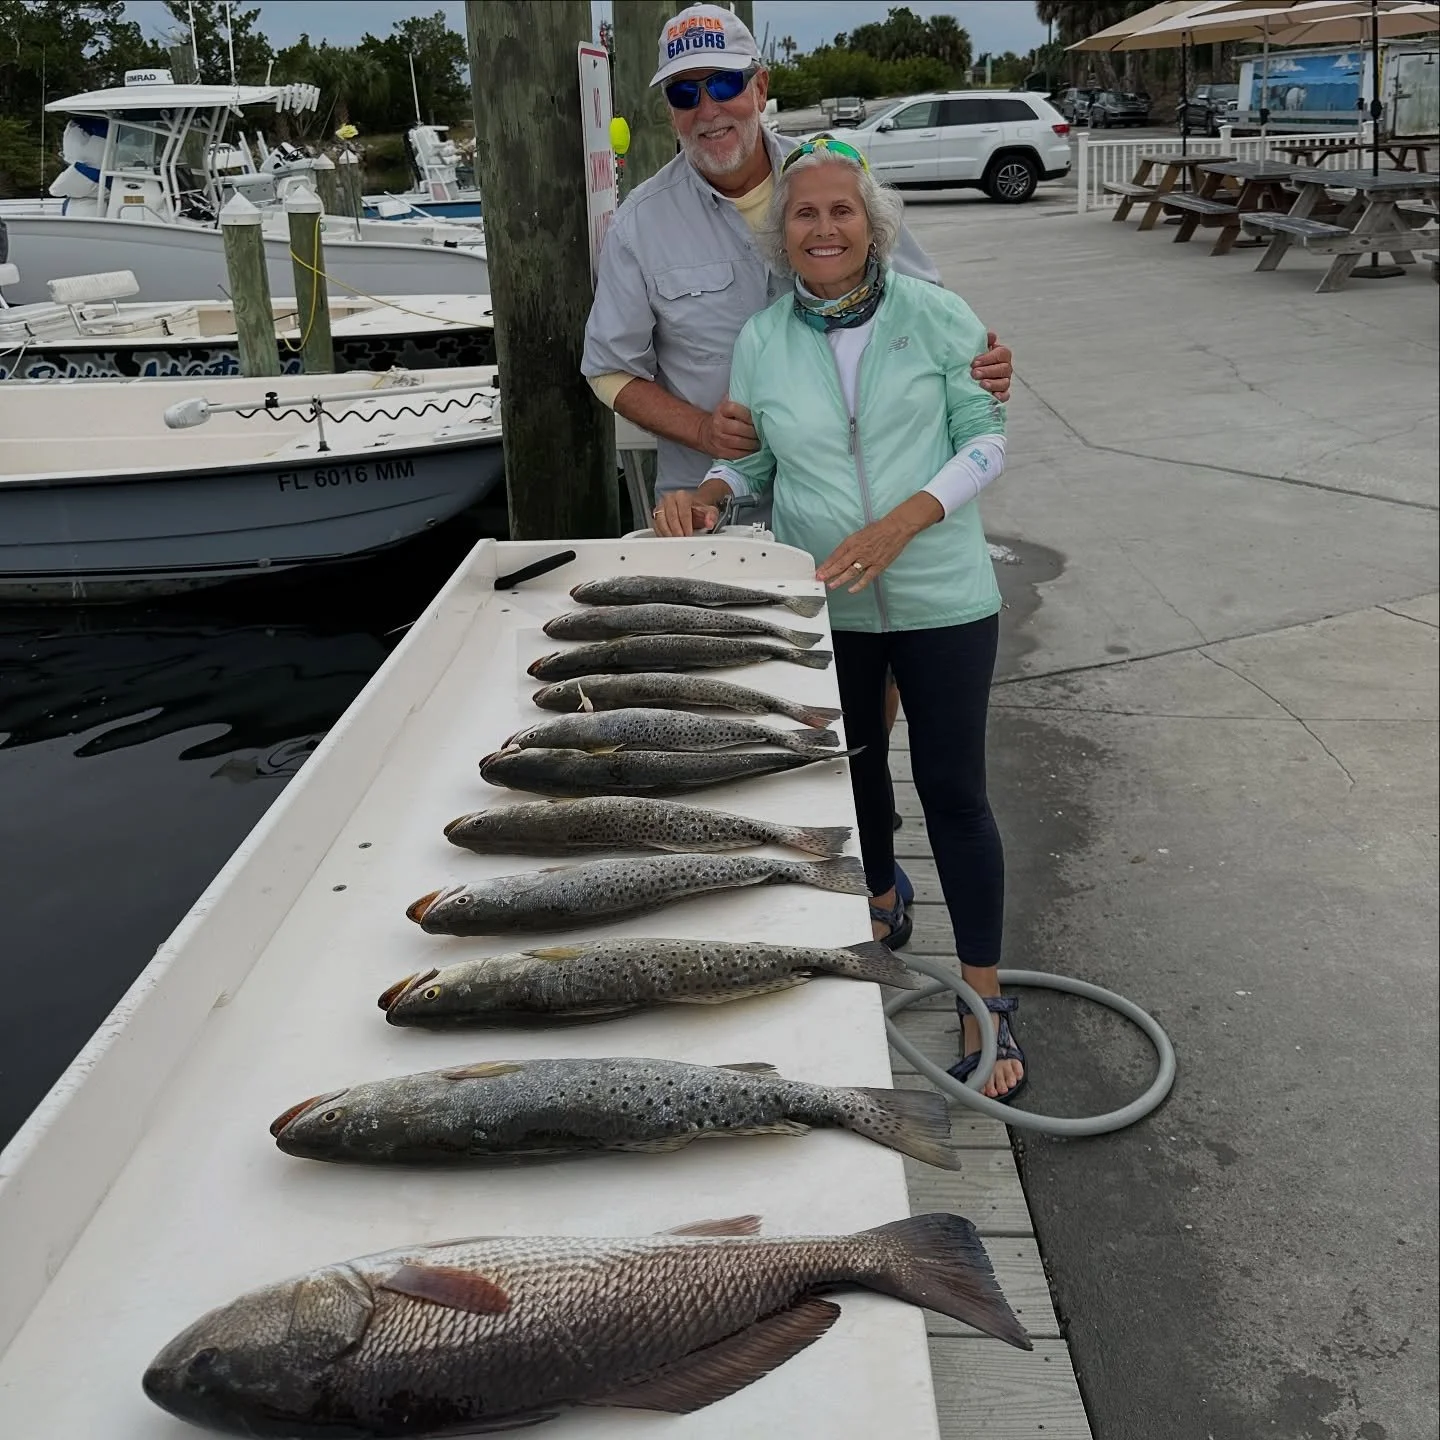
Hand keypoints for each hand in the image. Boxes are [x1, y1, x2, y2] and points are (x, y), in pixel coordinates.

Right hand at [651, 489, 719, 537]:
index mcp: (682, 496)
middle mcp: (669, 498)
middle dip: (676, 530)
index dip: (686, 525)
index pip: (683, 512)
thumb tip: (709, 522)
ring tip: (675, 541)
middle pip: (671, 516)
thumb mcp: (709, 511)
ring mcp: (661, 505)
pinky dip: (661, 533)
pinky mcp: (655, 514)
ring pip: (661, 521)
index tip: (689, 534)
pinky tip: (668, 538)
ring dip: (667, 533)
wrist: (691, 507)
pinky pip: (656, 525)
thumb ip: (711, 516)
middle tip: (682, 540)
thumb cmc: (697, 510)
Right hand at [696, 398, 757, 459]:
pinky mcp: (721, 452)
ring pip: (740, 442)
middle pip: (739, 428)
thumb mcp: (726, 406)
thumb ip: (738, 400)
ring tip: (760, 442)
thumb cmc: (723, 418)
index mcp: (721, 410)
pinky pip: (738, 454)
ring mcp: (719, 440)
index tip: (758, 419)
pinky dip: (749, 452)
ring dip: (753, 443)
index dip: (749, 415)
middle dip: (754, 432)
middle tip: (763, 433)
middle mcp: (718, 424)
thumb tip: (755, 394)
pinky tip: (754, 450)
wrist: (706, 434)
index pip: (734, 409)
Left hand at [815, 496, 942, 593]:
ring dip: (839, 580)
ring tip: (831, 586)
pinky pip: (866, 578)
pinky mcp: (878, 565)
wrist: (896, 528)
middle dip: (828, 573)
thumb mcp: (859, 534)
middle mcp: (857, 551)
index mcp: (852, 542)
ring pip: (850, 572)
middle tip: (820, 579)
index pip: (835, 555)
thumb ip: (850, 545)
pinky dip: (858, 585)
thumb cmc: (878, 529)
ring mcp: (867, 559)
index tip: (819, 571)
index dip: (826, 564)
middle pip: (839, 564)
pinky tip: (851, 590)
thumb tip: (841, 556)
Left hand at [971, 330, 1011, 402]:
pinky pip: (1005, 396)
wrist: (967, 377)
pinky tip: (993, 396)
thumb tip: (991, 336)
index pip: (1001, 354)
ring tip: (981, 384)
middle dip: (988, 371)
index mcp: (1002, 354)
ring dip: (993, 384)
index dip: (988, 358)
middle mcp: (1006, 367)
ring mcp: (1005, 381)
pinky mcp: (1002, 394)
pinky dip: (1001, 396)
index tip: (974, 363)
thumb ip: (983, 341)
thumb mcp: (976, 349)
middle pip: (1003, 369)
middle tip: (974, 374)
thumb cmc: (973, 361)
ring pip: (1004, 383)